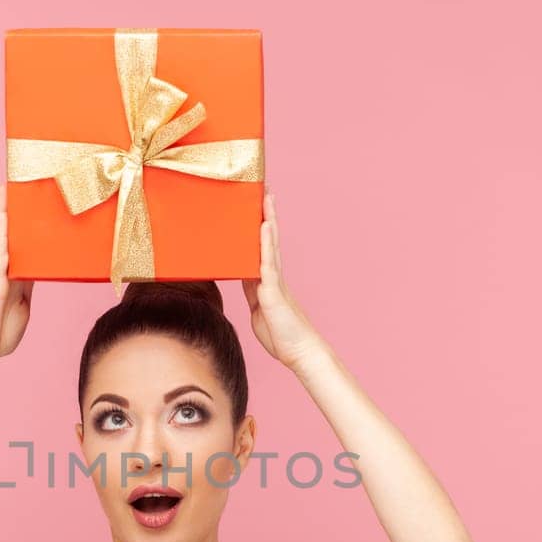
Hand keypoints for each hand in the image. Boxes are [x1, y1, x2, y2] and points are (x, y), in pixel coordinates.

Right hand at [0, 183, 34, 364]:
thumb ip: (29, 287)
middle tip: (16, 184)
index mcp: (16, 277)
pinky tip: (5, 220)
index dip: (25, 225)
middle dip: (12, 210)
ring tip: (7, 191)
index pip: (23, 245)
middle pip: (10, 234)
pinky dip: (3, 236)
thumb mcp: (23, 306)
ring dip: (5, 214)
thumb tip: (40, 273)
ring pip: (3, 237)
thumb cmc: (0, 332)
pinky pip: (1, 254)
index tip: (31, 206)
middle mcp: (5, 270)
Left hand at [241, 189, 322, 371]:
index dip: (258, 226)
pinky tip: (264, 226)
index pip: (260, 246)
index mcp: (266, 280)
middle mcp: (272, 275)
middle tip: (263, 189)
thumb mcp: (258, 308)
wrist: (299, 352)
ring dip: (268, 220)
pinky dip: (266, 243)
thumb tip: (242, 276)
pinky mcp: (274, 292)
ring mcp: (275, 281)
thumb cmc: (280, 334)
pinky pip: (268, 263)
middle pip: (268, 238)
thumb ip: (252, 290)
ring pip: (270, 245)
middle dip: (266, 214)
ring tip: (265, 197)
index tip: (256, 204)